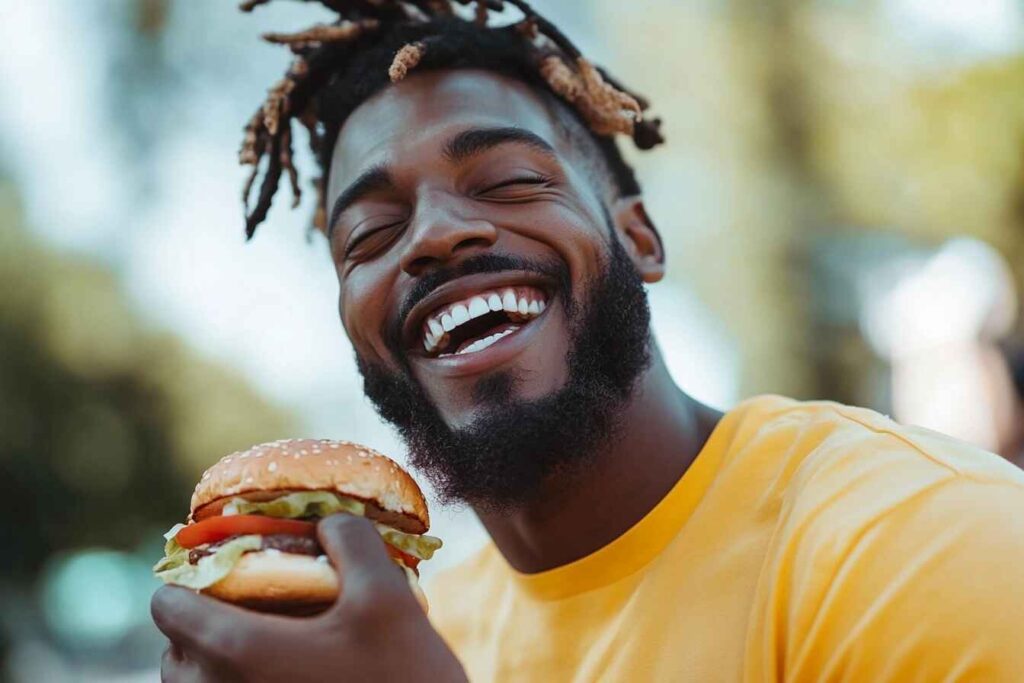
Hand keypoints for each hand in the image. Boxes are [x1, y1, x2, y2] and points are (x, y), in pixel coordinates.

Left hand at [151, 514, 466, 681]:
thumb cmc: (402, 677)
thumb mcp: (387, 595)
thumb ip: (351, 542)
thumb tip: (328, 524)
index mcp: (241, 651)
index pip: (169, 608)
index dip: (192, 578)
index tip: (228, 567)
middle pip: (175, 654)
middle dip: (203, 622)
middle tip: (251, 604)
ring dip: (219, 660)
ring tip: (272, 641)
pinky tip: (293, 674)